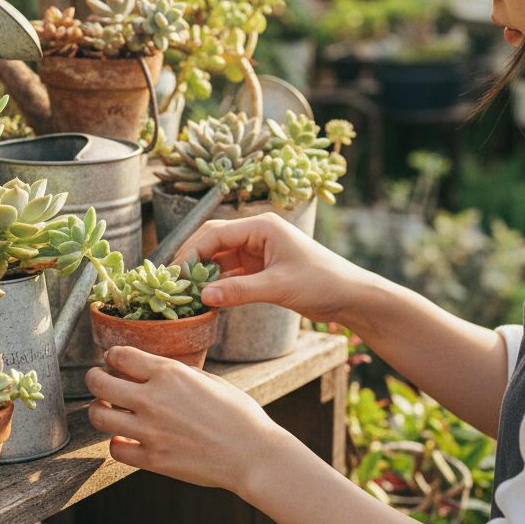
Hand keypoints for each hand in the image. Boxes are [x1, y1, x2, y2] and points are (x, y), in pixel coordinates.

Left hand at [85, 346, 285, 495]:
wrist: (253, 454)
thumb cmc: (238, 414)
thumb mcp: (207, 379)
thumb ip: (175, 373)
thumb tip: (151, 369)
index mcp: (169, 374)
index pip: (119, 355)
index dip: (112, 356)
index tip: (113, 360)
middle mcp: (152, 399)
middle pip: (98, 383)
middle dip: (94, 378)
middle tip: (98, 380)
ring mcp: (149, 431)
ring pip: (98, 416)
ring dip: (98, 410)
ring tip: (106, 409)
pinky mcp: (152, 459)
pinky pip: (115, 448)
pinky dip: (117, 442)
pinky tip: (125, 437)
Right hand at [174, 211, 370, 325]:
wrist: (350, 296)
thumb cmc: (322, 282)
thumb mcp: (278, 286)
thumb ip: (240, 291)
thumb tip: (203, 296)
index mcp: (261, 226)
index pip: (215, 233)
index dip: (192, 252)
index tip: (175, 274)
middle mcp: (257, 234)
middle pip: (213, 240)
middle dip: (192, 259)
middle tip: (173, 282)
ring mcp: (258, 250)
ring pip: (219, 257)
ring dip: (203, 272)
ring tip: (185, 291)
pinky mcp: (260, 268)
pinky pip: (230, 271)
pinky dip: (217, 282)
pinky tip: (205, 296)